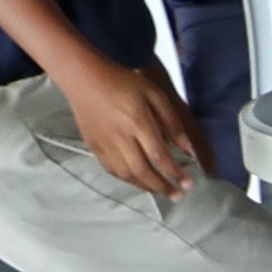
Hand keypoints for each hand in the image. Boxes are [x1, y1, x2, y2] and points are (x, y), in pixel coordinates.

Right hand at [70, 67, 203, 200]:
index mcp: (137, 122)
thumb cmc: (123, 81)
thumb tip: (188, 149)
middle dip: (162, 187)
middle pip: (142, 171)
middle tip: (177, 196)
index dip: (175, 173)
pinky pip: (110, 168)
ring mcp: (103, 143)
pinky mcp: (92, 145)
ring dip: (145, 186)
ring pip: (125, 174)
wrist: (83, 76)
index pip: (159, 156)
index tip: (189, 184)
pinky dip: (126, 178)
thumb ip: (172, 122)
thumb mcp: (155, 95)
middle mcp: (120, 136)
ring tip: (160, 191)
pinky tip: (137, 180)